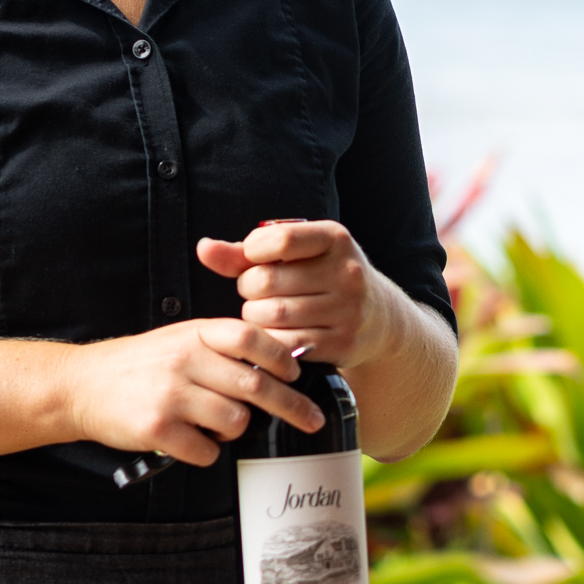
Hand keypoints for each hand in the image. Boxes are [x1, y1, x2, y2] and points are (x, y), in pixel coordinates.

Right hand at [61, 317, 324, 467]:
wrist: (81, 385)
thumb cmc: (141, 365)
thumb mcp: (180, 339)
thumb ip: (223, 348)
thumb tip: (281, 366)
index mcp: (195, 334)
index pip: (251, 338)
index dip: (281, 357)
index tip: (297, 375)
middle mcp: (184, 360)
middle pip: (255, 385)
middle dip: (291, 406)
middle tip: (312, 420)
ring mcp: (170, 395)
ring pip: (235, 421)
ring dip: (236, 430)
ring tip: (215, 425)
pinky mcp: (156, 428)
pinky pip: (206, 450)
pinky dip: (207, 452)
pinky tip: (190, 441)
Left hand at [196, 219, 383, 374]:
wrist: (379, 319)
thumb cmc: (322, 279)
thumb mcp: (297, 256)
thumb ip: (245, 253)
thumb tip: (203, 249)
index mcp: (336, 239)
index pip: (279, 240)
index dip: (253, 252)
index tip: (256, 260)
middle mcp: (347, 272)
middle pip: (266, 281)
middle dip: (249, 290)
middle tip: (257, 295)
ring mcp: (348, 310)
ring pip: (271, 315)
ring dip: (255, 318)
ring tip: (264, 314)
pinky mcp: (343, 343)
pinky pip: (286, 344)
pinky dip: (270, 342)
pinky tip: (274, 335)